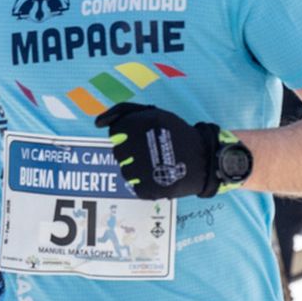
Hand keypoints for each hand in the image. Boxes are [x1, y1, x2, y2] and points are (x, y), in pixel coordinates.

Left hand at [96, 103, 222, 199]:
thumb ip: (123, 112)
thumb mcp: (154, 113)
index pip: (115, 132)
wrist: (204, 159)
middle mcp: (141, 145)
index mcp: (142, 124)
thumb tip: (98, 123)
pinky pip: (135, 187)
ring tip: (155, 164)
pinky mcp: (149, 188)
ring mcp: (144, 169)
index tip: (138, 138)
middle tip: (149, 152)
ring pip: (125, 171)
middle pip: (117, 152)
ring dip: (136, 169)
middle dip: (130, 152)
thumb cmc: (176, 134)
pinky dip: (145, 183)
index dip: (125, 135)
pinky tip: (159, 175)